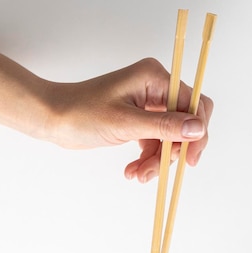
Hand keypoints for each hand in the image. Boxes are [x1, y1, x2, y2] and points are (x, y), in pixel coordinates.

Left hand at [47, 58, 213, 181]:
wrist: (52, 119)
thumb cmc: (81, 113)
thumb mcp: (125, 123)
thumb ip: (164, 126)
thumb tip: (198, 128)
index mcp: (154, 77)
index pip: (192, 102)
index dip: (197, 131)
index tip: (190, 158)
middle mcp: (154, 87)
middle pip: (184, 121)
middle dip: (173, 148)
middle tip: (160, 169)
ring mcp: (147, 103)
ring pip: (169, 136)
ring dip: (158, 159)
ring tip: (138, 175)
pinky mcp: (139, 118)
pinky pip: (155, 141)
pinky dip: (148, 158)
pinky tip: (133, 170)